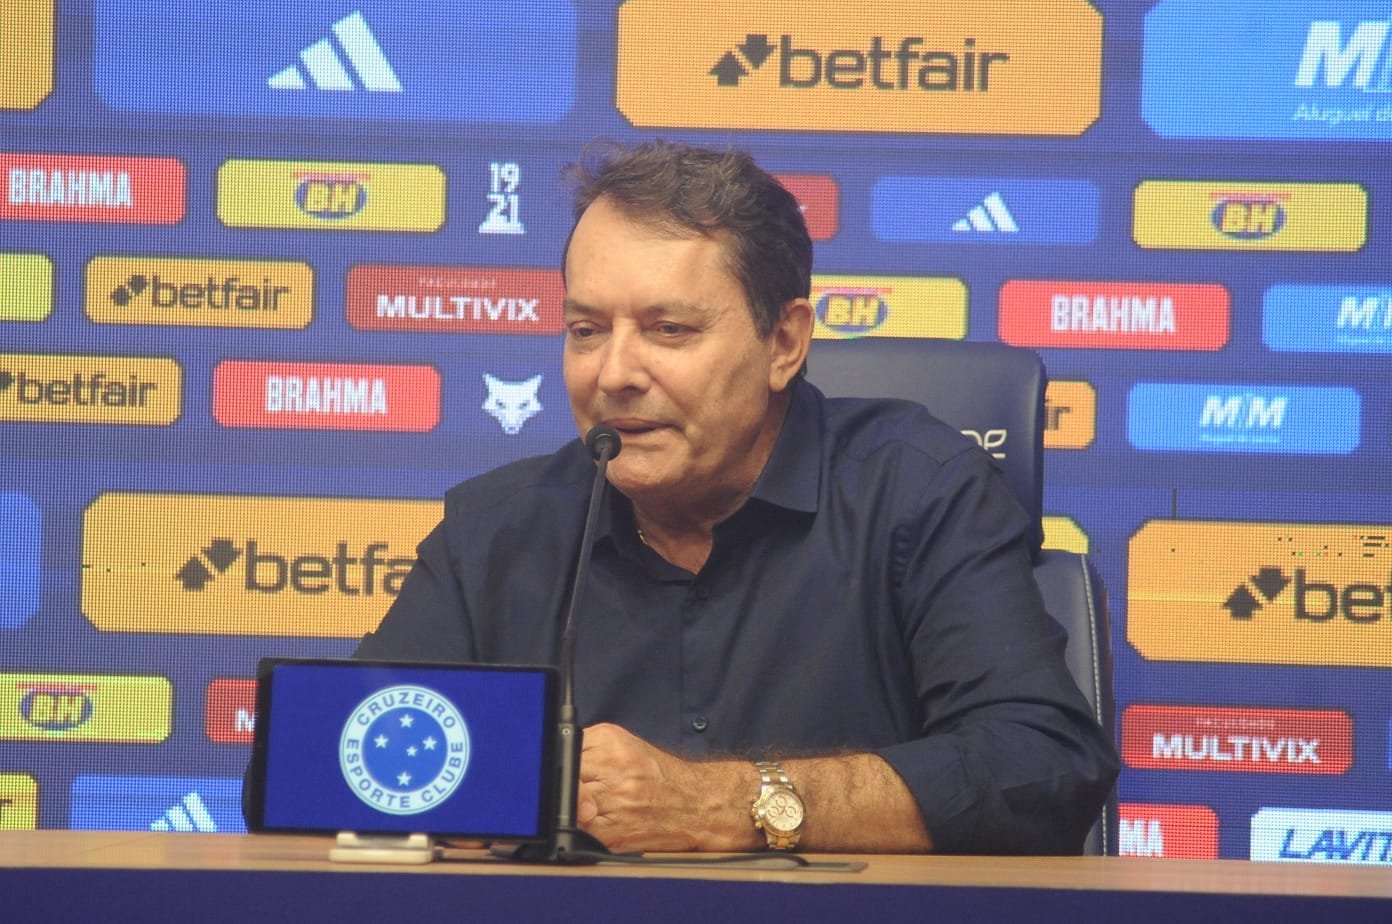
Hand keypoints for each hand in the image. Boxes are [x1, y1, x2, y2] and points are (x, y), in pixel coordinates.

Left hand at [576, 723, 756, 851]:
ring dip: (571, 812)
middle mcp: (615, 770)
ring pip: (569, 810)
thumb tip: (555, 759)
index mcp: (613, 743)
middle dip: (564, 789)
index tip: (558, 772)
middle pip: (565, 781)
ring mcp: (616, 803)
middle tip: (575, 793)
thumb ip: (589, 746)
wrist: (696, 803)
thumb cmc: (659, 775)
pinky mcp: (616, 834)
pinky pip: (582, 834)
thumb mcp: (624, 744)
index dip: (559, 765)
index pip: (565, 751)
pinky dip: (582, 831)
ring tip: (586, 808)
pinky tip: (595, 824)